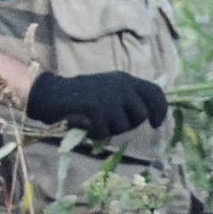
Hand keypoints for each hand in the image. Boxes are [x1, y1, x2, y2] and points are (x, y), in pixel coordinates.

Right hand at [24, 68, 168, 138]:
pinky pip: (105, 132)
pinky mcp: (95, 106)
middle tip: (111, 123)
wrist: (52, 93)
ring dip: (110, 129)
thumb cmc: (83, 96)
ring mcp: (108, 95)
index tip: (155, 124)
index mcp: (126, 80)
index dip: (160, 110)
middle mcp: (121, 85)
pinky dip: (96, 134)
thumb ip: (129, 98)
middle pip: (141, 115)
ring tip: (96, 120)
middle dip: (129, 125)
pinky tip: (87, 125)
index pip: (156, 93)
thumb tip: (151, 114)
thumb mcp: (111, 89)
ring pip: (124, 126)